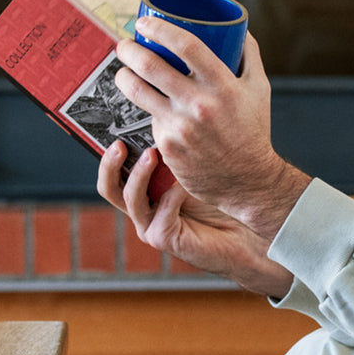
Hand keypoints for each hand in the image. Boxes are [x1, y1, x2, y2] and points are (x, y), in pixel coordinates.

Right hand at [97, 142, 293, 298]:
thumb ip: (175, 152)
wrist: (245, 231)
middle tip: (120, 144)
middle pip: (109, 188)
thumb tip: (162, 116)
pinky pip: (160, 213)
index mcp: (143, 191)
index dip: (108, 154)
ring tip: (152, 154)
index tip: (114, 129)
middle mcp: (142, 209)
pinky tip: (187, 184)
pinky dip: (173, 195)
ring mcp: (150, 225)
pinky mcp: (163, 238)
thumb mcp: (194, 168)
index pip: (114, 172)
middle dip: (110, 164)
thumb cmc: (222, 197)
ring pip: (131, 199)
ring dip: (140, 175)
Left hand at [113, 23, 309, 240]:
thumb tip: (238, 28)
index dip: (159, 29)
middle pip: (151, 65)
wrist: (248, 181)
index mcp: (223, 86)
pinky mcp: (168, 147)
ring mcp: (181, 127)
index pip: (186, 45)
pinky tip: (151, 107)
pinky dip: (149, 110)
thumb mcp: (259, 89)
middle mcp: (199, 105)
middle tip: (125, 45)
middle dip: (129, 49)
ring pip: (138, 92)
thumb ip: (248, 56)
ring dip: (123, 76)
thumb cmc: (253, 131)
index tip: (144, 23)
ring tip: (123, 71)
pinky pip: (150, 119)